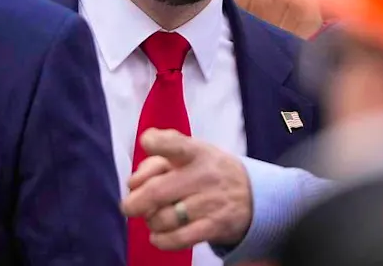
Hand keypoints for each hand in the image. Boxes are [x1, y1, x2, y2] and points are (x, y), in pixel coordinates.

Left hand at [120, 128, 252, 249]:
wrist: (254, 195)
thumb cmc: (209, 171)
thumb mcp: (191, 153)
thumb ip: (158, 159)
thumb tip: (133, 182)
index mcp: (196, 152)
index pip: (175, 144)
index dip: (157, 142)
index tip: (146, 144)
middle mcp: (203, 175)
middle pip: (157, 191)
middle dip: (134, 203)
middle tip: (129, 207)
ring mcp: (210, 202)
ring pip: (163, 218)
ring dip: (150, 221)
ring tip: (154, 218)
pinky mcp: (214, 226)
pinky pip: (179, 239)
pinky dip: (161, 240)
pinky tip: (158, 236)